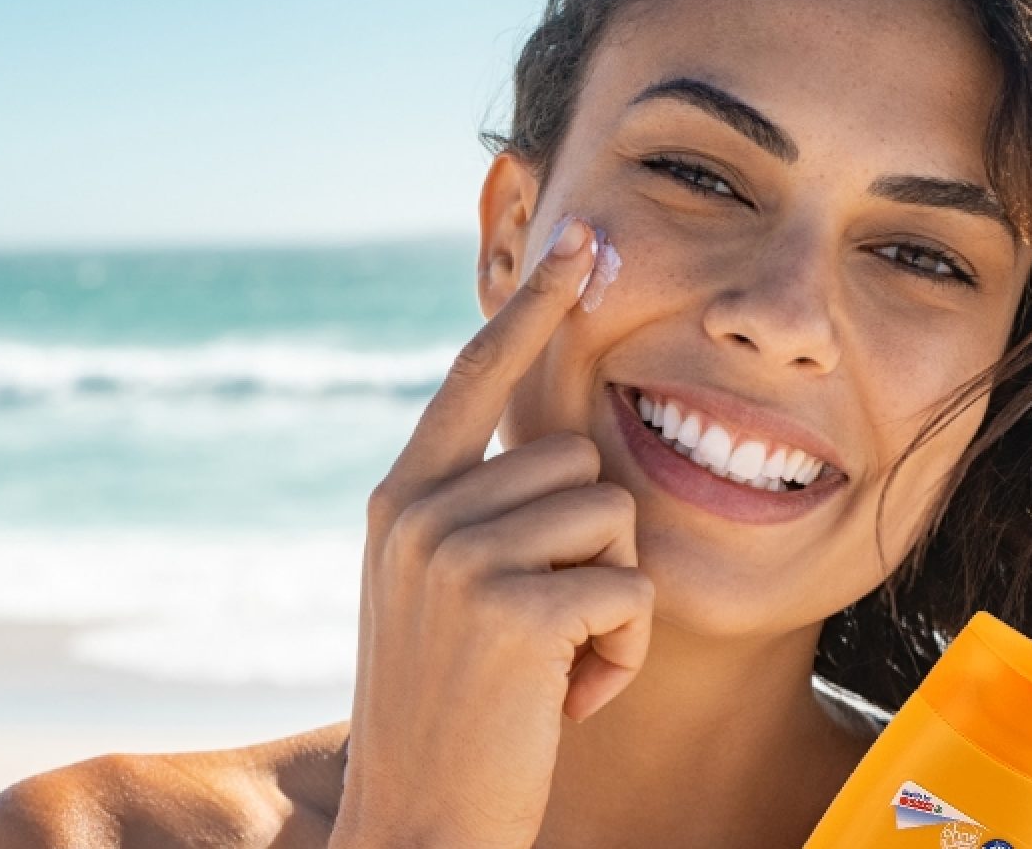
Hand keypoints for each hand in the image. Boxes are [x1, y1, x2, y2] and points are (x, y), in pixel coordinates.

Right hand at [329, 217, 653, 848]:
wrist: (418, 824)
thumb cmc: (454, 712)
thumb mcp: (441, 594)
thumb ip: (478, 512)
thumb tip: (562, 452)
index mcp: (402, 499)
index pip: (476, 375)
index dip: (533, 307)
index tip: (582, 241)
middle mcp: (418, 512)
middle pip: (580, 464)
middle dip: (592, 554)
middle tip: (541, 635)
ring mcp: (457, 556)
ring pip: (613, 521)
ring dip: (610, 605)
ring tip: (550, 667)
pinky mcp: (510, 609)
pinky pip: (629, 592)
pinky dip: (621, 656)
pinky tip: (565, 702)